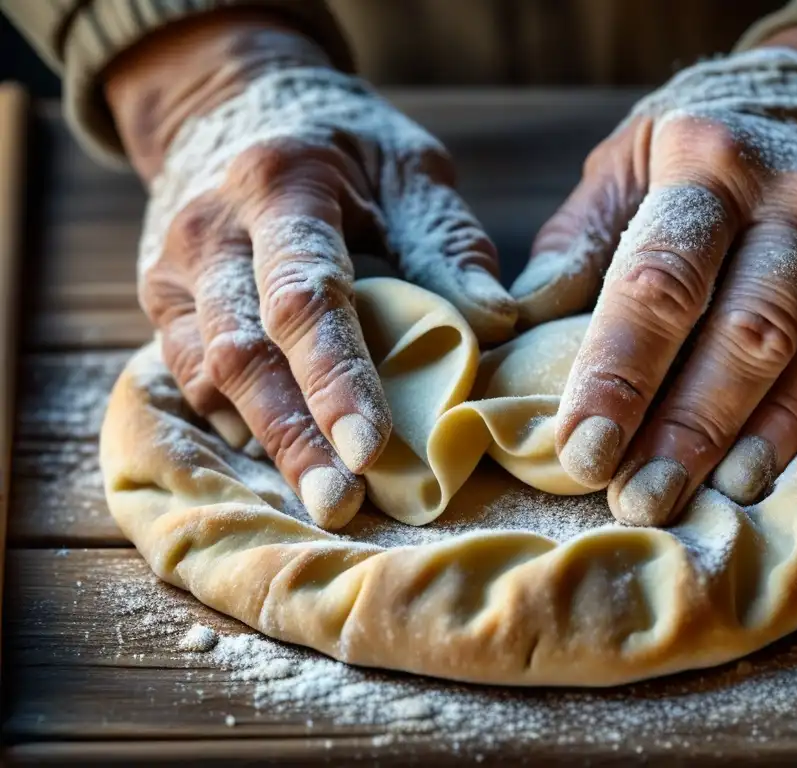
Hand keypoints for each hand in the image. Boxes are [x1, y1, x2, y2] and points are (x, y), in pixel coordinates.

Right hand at [106, 13, 515, 528]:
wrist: (234, 105)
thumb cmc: (343, 142)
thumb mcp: (407, 166)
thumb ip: (448, 241)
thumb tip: (498, 325)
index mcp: (278, 186)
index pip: (304, 298)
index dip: (337, 378)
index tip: (374, 449)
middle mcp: (209, 232)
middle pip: (241, 352)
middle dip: (294, 436)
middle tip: (342, 506)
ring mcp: (173, 271)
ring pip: (207, 375)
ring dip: (268, 441)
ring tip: (325, 499)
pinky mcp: (164, 302)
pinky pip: (194, 376)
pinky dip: (243, 420)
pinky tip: (290, 456)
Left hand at [511, 32, 796, 525]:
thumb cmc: (687, 154)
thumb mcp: (619, 171)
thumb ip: (576, 247)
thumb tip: (515, 323)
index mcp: (702, 161)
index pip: (657, 279)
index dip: (619, 371)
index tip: (580, 448)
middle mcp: (783, 195)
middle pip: (735, 325)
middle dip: (680, 424)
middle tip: (631, 498)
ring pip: (795, 351)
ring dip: (733, 437)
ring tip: (678, 499)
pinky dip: (792, 424)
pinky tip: (745, 475)